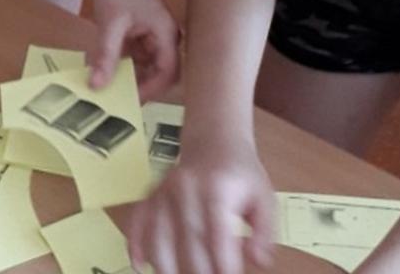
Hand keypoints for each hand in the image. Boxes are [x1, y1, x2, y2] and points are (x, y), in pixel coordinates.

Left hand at [87, 0, 180, 99]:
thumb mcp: (111, 22)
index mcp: (166, 37)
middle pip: (159, 75)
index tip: (126, 101)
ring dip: (129, 79)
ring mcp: (154, 39)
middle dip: (138, 88)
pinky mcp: (143, 36)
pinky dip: (123, 67)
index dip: (150, 92)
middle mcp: (165, 41)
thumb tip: (96, 86)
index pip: (168, 75)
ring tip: (107, 90)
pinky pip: (137, 59)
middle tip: (114, 101)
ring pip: (146, 69)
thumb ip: (106, 55)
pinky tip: (105, 72)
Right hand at [128, 143, 275, 273]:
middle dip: (198, 273)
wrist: (215, 139)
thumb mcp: (264, 198)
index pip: (217, 237)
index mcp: (218, 189)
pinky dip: (135, 244)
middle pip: (187, 242)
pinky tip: (139, 265)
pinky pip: (138, 219)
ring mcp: (165, 190)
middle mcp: (186, 188)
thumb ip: (264, 232)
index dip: (223, 266)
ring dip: (166, 267)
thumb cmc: (241, 174)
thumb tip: (258, 262)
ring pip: (158, 235)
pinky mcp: (152, 193)